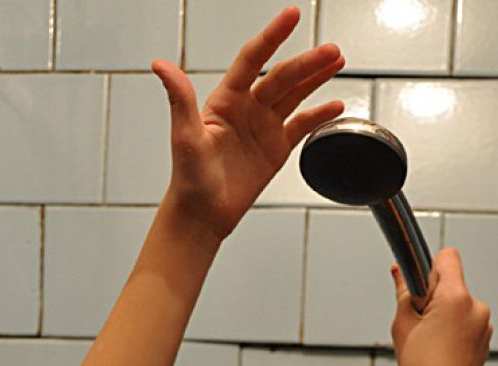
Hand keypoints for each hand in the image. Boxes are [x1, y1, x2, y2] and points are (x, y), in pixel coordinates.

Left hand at [151, 7, 344, 240]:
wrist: (202, 214)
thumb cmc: (188, 178)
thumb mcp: (184, 136)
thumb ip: (179, 98)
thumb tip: (160, 65)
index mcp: (225, 101)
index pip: (252, 59)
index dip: (272, 36)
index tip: (290, 16)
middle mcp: (246, 108)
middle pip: (281, 77)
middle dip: (307, 62)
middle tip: (332, 50)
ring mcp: (263, 127)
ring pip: (295, 94)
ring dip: (316, 78)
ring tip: (337, 61)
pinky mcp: (275, 148)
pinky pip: (301, 125)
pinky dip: (319, 115)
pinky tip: (335, 105)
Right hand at [390, 248, 491, 365]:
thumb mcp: (403, 324)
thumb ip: (404, 291)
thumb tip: (400, 272)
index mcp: (456, 298)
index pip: (448, 257)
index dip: (429, 266)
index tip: (419, 283)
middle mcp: (477, 307)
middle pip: (452, 281)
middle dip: (433, 294)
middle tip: (419, 319)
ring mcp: (484, 323)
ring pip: (458, 301)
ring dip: (444, 311)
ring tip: (430, 337)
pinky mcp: (485, 337)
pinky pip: (467, 318)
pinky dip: (454, 325)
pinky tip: (441, 345)